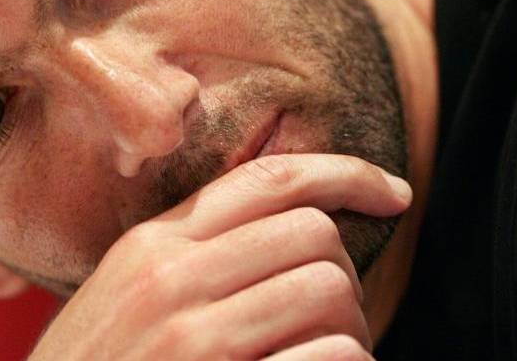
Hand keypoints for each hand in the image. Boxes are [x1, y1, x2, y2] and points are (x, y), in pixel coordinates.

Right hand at [28, 154, 410, 359]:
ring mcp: (193, 340)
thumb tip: (294, 222)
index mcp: (151, 247)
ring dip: (350, 333)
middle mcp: (169, 281)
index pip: (270, 178)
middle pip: (314, 234)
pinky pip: (331, 357)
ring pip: (329, 290)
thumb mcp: (123, 303)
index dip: (347, 174)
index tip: (393, 194)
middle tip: (338, 322)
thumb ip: (190, 258)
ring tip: (324, 358)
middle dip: (344, 276)